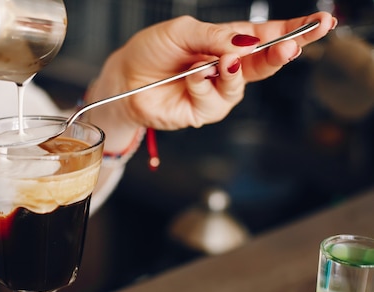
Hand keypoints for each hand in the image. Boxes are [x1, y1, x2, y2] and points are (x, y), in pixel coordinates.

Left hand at [86, 11, 336, 151]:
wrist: (125, 78)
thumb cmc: (152, 51)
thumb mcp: (182, 31)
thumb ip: (214, 35)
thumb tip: (246, 40)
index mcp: (228, 43)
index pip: (267, 37)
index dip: (294, 31)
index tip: (321, 24)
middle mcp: (227, 68)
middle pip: (265, 64)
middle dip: (280, 54)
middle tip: (289, 47)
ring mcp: (216, 92)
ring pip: (240, 84)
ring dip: (232, 71)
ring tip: (221, 60)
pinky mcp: (202, 112)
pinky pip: (214, 100)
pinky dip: (203, 84)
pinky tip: (192, 75)